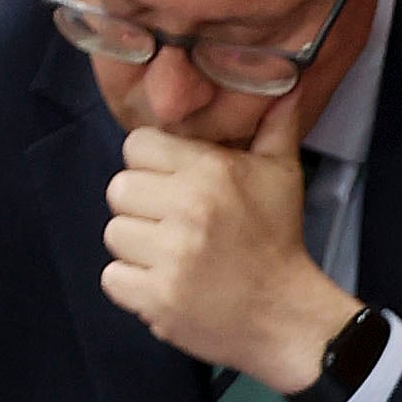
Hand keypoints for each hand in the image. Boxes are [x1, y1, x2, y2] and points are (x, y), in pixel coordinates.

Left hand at [101, 103, 346, 389]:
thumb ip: (274, 126)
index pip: (136, 146)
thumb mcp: (282, 176)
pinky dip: (133, 287)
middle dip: (141, 208)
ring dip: (137, 249)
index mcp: (210, 172)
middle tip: (173, 228)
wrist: (288, 319)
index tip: (174, 188)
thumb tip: (285, 83)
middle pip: (118, 189)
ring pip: (113, 234)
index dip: (152, 166)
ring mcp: (171, 257)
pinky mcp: (158, 298)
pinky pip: (112, 278)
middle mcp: (188, 209)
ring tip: (172, 259)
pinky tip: (165, 286)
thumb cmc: (279, 243)